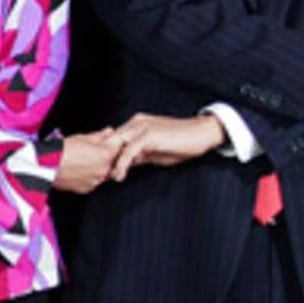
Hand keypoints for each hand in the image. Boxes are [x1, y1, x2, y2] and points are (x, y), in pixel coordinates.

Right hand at [54, 129, 120, 193]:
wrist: (46, 166)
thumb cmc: (62, 151)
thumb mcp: (82, 137)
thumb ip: (100, 135)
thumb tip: (109, 132)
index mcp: (106, 154)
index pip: (120, 146)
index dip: (113, 142)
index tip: (108, 141)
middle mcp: (104, 169)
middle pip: (113, 161)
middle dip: (106, 156)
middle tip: (91, 151)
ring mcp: (96, 181)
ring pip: (103, 172)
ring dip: (97, 167)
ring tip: (82, 161)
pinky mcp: (87, 189)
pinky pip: (93, 181)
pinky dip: (89, 176)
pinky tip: (77, 170)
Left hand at [107, 113, 225, 180]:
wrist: (203, 133)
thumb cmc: (182, 143)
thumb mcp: (155, 152)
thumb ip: (139, 155)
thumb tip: (125, 165)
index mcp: (136, 124)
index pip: (114, 139)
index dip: (108, 155)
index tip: (104, 170)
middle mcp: (136, 123)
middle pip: (111, 141)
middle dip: (105, 159)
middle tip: (100, 176)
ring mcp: (142, 127)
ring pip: (117, 146)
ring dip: (110, 164)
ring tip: (108, 179)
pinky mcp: (149, 135)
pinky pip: (129, 151)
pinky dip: (122, 164)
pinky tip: (120, 176)